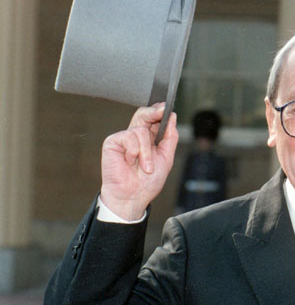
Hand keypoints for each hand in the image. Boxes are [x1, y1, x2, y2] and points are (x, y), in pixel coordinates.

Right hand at [100, 103, 178, 219]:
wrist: (133, 197)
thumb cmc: (148, 182)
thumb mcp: (166, 158)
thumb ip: (170, 137)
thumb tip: (172, 117)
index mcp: (149, 139)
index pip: (154, 119)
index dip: (160, 112)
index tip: (167, 108)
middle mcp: (136, 136)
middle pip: (143, 114)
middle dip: (154, 112)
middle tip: (162, 111)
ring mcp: (124, 138)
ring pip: (140, 131)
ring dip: (147, 152)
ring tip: (146, 168)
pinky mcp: (113, 142)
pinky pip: (129, 137)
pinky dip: (135, 151)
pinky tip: (130, 162)